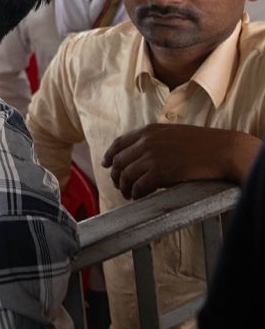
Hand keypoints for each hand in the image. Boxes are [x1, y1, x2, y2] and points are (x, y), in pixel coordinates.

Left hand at [102, 124, 260, 198]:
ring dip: (124, 187)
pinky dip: (136, 193)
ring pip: (125, 175)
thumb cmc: (202, 143)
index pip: (119, 143)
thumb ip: (154, 141)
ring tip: (128, 194)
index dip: (109, 154)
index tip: (106, 164)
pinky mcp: (160, 172)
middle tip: (118, 185)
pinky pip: (138, 186)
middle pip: (118, 161)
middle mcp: (146, 142)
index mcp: (149, 131)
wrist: (222, 150)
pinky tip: (138, 197)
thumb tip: (140, 157)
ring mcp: (152, 157)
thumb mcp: (173, 133)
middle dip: (115, 175)